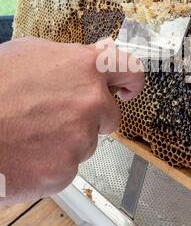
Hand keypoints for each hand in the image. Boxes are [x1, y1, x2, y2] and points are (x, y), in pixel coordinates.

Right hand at [0, 37, 143, 205]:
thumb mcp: (30, 53)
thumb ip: (71, 57)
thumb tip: (97, 55)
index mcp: (86, 69)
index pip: (129, 70)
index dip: (131, 80)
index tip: (127, 89)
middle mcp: (91, 104)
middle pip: (108, 116)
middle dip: (90, 117)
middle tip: (56, 116)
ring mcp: (79, 140)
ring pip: (85, 143)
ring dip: (66, 140)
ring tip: (30, 132)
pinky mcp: (63, 172)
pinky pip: (66, 167)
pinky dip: (50, 163)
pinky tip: (26, 152)